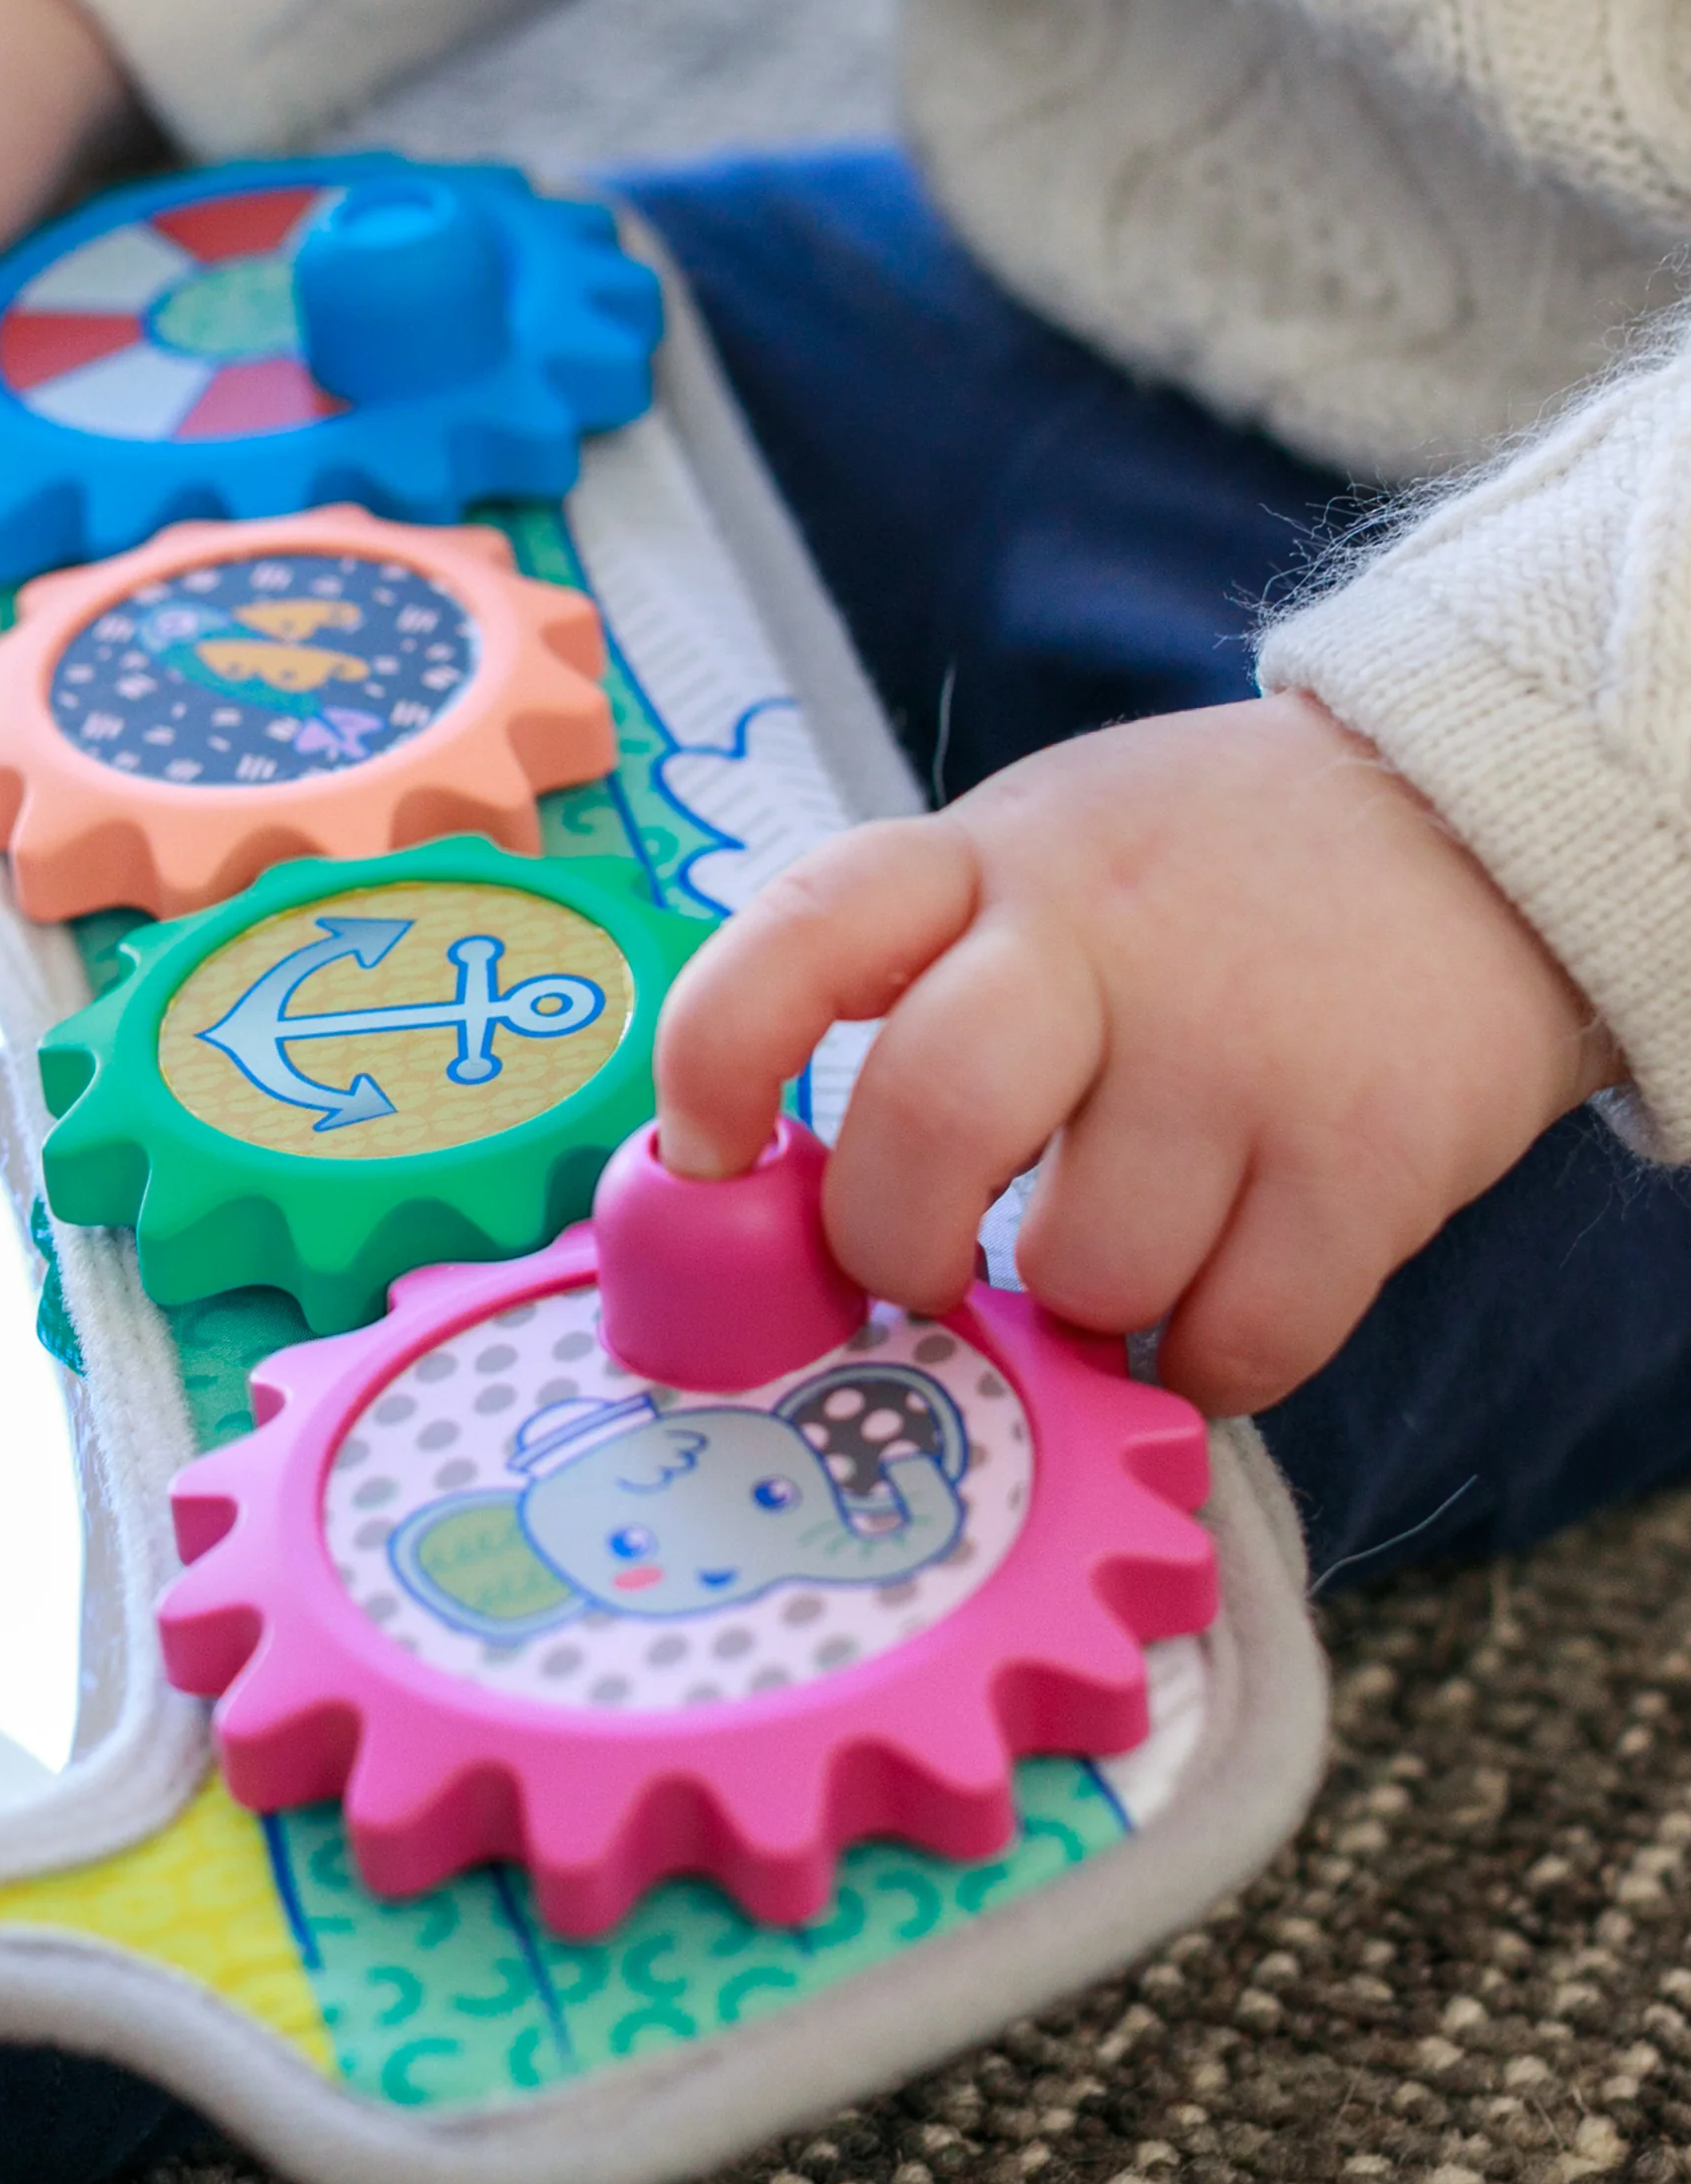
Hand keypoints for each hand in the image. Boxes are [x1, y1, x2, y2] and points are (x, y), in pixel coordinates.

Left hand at [652, 693, 1618, 1414]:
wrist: (1481, 822)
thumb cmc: (1200, 876)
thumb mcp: (1034, 855)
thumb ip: (912, 981)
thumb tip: (766, 1189)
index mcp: (983, 861)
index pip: (800, 938)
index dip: (717, 1058)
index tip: (702, 1157)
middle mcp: (1100, 938)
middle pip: (930, 1124)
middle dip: (896, 1247)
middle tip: (923, 1270)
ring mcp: (1239, 1046)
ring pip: (1085, 1270)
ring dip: (1081, 1306)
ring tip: (1124, 1238)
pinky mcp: (1371, 1154)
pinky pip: (1238, 1341)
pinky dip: (1206, 1361)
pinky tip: (1218, 1297)